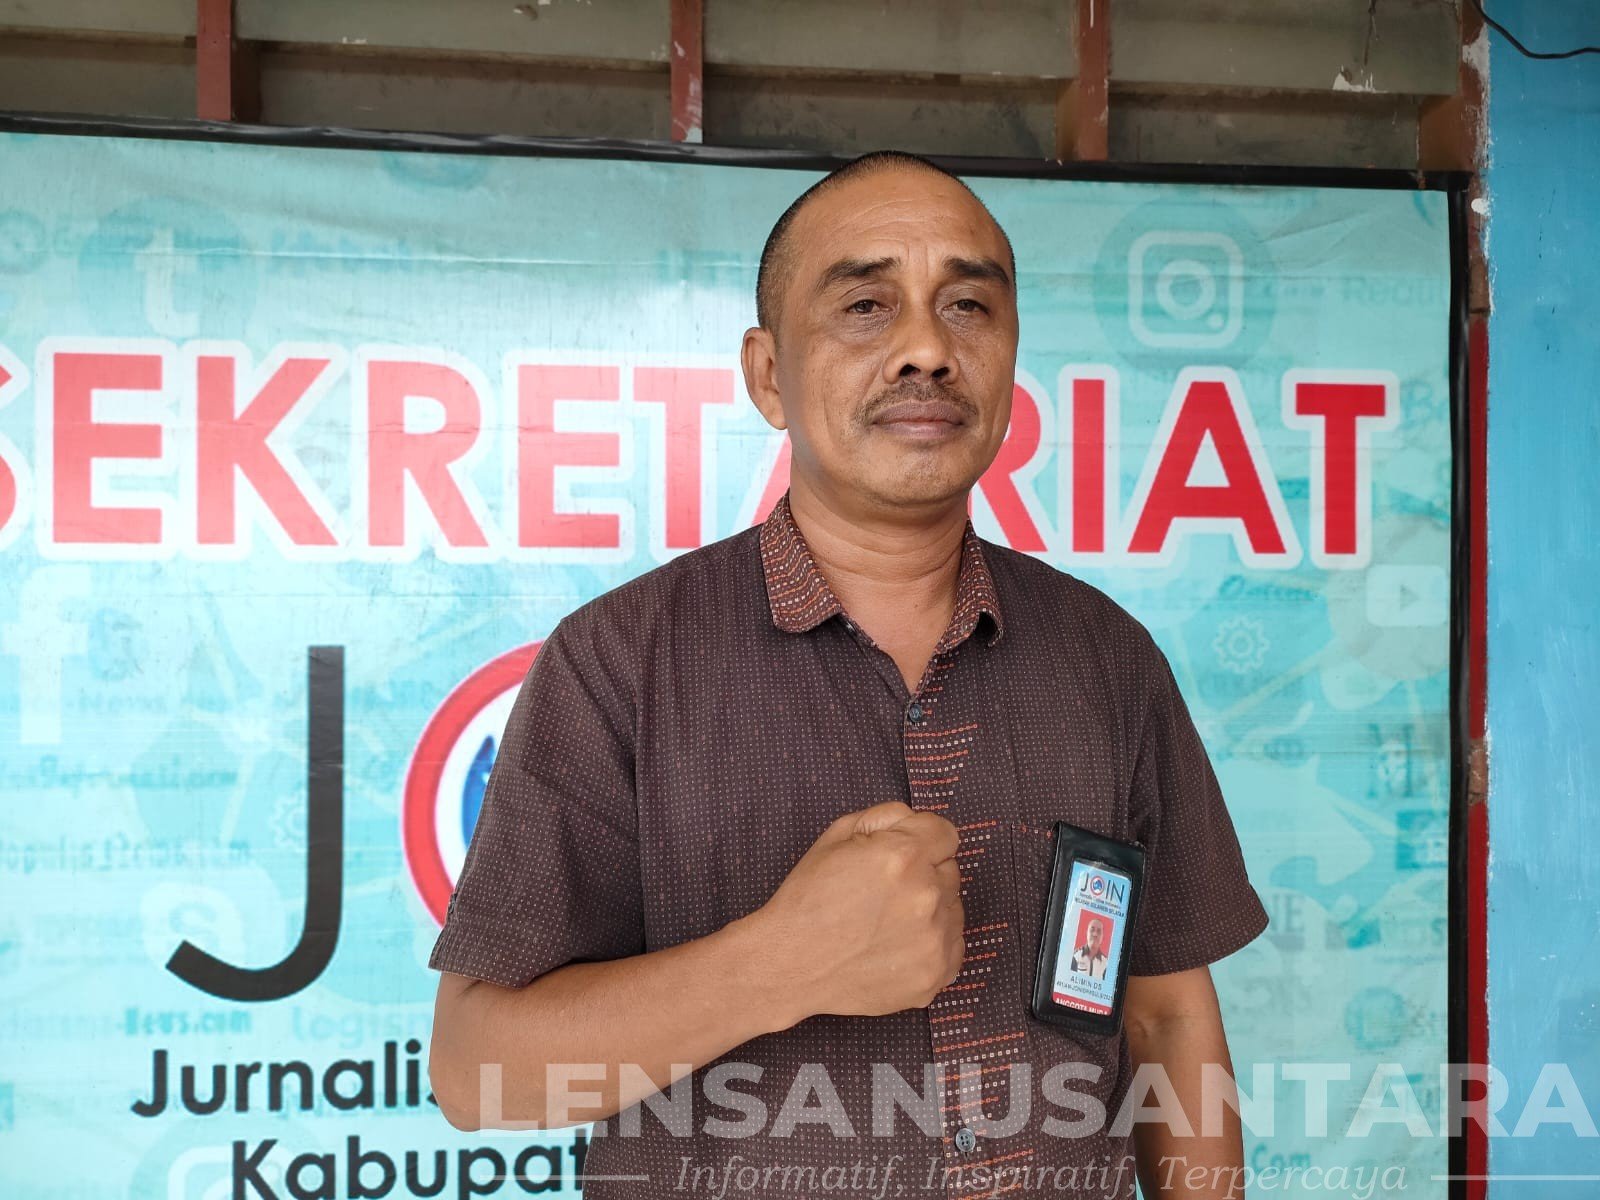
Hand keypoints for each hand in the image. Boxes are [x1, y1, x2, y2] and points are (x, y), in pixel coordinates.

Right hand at [753, 800, 964, 1020]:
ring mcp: (934, 940)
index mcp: (904, 856)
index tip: (904, 853)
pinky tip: (896, 944)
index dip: (922, 839)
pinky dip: (931, 942)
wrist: (791, 964)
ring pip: (953, 907)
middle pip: (949, 870)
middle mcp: (926, 897)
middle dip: (924, 874)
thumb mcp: (837, 835)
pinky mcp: (935, 974)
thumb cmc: (809, 898)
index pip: (946, 833)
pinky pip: (953, 944)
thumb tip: (916, 821)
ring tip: (887, 921)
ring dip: (929, 909)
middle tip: (884, 892)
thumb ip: (887, 816)